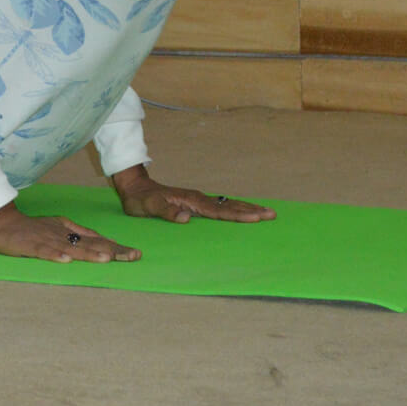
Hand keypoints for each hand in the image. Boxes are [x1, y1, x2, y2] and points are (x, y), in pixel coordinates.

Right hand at [0, 202, 140, 264]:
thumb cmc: (30, 228)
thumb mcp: (56, 227)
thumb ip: (77, 234)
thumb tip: (102, 243)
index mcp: (68, 229)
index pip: (96, 239)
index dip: (116, 246)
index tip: (135, 253)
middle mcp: (61, 233)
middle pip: (89, 243)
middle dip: (112, 251)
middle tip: (133, 257)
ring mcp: (45, 239)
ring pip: (70, 247)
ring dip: (88, 253)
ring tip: (105, 259)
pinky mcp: (29, 246)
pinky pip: (43, 251)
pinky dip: (54, 255)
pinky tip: (65, 261)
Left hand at [111, 166, 275, 223]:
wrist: (133, 187)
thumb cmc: (140, 200)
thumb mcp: (149, 207)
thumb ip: (166, 211)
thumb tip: (186, 217)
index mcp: (191, 201)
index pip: (219, 211)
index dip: (238, 215)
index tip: (256, 218)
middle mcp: (198, 199)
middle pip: (229, 205)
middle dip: (251, 210)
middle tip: (272, 214)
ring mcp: (197, 200)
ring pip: (227, 204)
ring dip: (246, 208)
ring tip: (264, 212)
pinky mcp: (195, 203)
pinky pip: (219, 207)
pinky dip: (234, 210)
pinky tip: (241, 213)